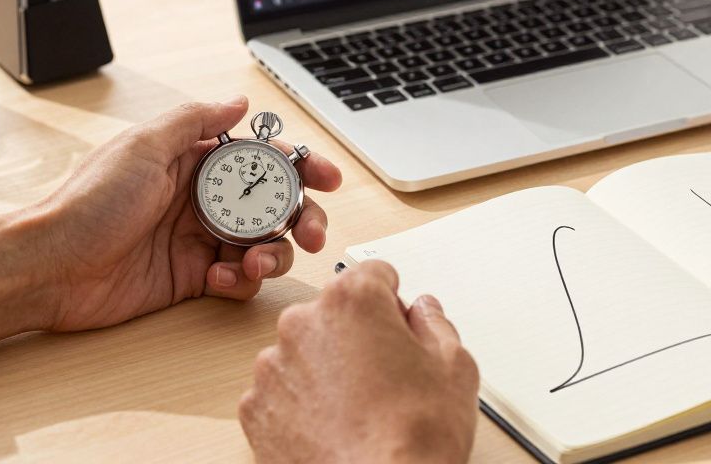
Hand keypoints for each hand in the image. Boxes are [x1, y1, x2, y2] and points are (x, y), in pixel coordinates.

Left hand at [0, 97, 342, 354]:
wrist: (49, 268)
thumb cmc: (86, 204)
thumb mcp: (142, 147)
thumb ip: (195, 121)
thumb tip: (239, 102)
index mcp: (194, 161)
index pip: (261, 158)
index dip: (300, 166)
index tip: (326, 178)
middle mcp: (202, 198)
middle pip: (273, 204)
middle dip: (300, 216)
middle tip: (310, 232)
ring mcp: (199, 240)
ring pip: (263, 244)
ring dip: (273, 253)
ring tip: (256, 262)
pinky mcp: (193, 279)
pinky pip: (239, 280)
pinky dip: (243, 282)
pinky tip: (224, 281)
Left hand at [240, 262, 478, 463]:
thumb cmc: (414, 436)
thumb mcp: (454, 367)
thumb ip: (435, 324)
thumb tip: (424, 312)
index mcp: (353, 300)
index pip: (373, 273)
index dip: (393, 301)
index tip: (399, 324)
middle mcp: (303, 323)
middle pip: (335, 311)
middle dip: (358, 334)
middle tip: (386, 374)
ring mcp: (273, 366)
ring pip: (306, 351)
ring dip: (327, 368)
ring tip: (359, 407)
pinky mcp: (255, 407)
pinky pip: (282, 391)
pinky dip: (301, 403)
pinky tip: (332, 425)